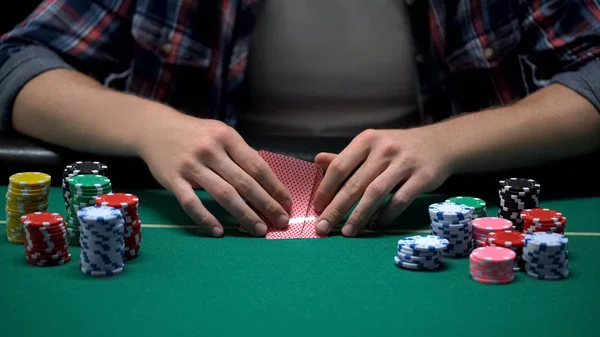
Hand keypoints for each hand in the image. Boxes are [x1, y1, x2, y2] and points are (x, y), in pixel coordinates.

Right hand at [137, 112, 291, 236]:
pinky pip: (192, 203)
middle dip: (266, 205)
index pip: (257, 166)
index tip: (287, 204)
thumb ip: (240, 155)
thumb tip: (268, 184)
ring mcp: (191, 165)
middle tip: (280, 222)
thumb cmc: (195, 134)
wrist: (154, 128)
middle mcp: (211, 150)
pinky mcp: (173, 180)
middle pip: (244, 183)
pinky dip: (206, 219)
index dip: (274, 187)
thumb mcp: (220, 134)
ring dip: (244, 215)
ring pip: (223, 194)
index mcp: (227, 138)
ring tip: (259, 230)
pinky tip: (219, 232)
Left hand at [312, 128, 452, 236]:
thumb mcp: (371, 146)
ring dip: (359, 215)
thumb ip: (346, 157)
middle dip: (336, 209)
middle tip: (323, 227)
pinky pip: (399, 200)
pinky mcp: (422, 177)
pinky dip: (385, 215)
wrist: (441, 143)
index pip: (340, 167)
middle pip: (355, 184)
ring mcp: (404, 163)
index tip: (317, 208)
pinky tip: (374, 225)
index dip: (326, 189)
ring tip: (347, 232)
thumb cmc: (398, 148)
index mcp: (367, 141)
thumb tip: (317, 161)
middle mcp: (383, 149)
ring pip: (375, 193)